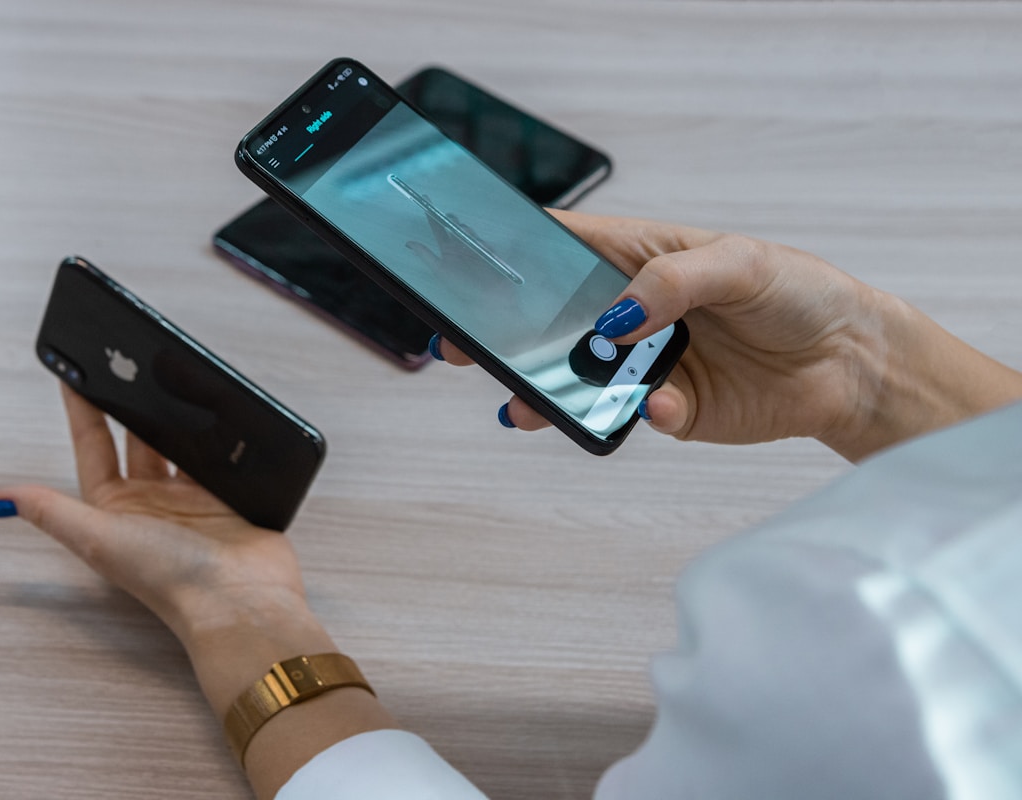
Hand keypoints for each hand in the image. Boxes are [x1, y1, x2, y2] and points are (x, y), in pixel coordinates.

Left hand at [0, 384, 319, 649]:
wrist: (238, 601)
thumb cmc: (169, 579)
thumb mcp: (99, 539)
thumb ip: (51, 512)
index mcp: (114, 509)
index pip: (93, 446)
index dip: (82, 408)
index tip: (73, 371)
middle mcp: (151, 502)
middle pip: (137, 438)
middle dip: (131, 402)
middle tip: (128, 363)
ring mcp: (192, 498)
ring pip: (179, 442)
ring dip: (175, 416)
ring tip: (171, 380)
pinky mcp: (229, 496)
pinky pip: (219, 454)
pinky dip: (217, 435)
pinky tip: (217, 414)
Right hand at [436, 211, 1021, 460]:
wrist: (851, 364)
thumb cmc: (798, 291)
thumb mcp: (740, 262)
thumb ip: (671, 280)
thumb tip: (615, 318)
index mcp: (639, 257)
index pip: (563, 246)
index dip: (514, 253)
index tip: (468, 265)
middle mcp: (633, 311)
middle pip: (554, 319)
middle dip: (507, 333)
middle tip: (465, 347)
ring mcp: (647, 363)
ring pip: (580, 377)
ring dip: (549, 391)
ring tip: (525, 404)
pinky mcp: (671, 410)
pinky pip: (637, 416)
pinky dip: (639, 415)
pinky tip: (658, 407)